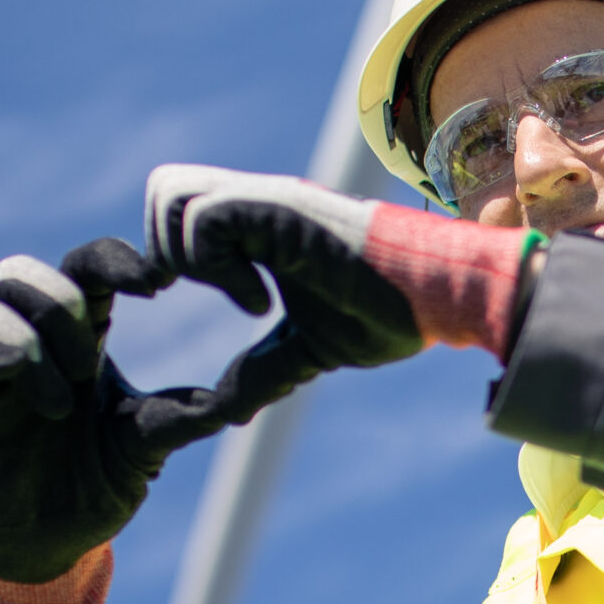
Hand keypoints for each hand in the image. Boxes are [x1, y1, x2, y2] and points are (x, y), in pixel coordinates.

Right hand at [0, 239, 233, 584]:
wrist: (53, 541)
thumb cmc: (101, 481)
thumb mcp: (149, 439)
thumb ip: (187, 410)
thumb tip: (247, 397)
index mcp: (78, 332)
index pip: (87, 266)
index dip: (116, 261)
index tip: (159, 285)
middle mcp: (23, 336)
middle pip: (25, 272)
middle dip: (61, 305)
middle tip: (91, 364)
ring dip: (26, 343)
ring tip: (60, 403)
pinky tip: (18, 382)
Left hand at [143, 165, 424, 419]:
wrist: (439, 296)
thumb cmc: (391, 314)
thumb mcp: (311, 348)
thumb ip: (266, 369)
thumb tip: (231, 414)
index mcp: (263, 229)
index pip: (181, 210)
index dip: (172, 255)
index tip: (211, 301)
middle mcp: (259, 204)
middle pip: (163, 189)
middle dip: (164, 248)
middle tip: (206, 292)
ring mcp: (268, 202)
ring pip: (172, 194)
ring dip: (187, 255)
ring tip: (240, 295)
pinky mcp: (280, 209)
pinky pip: (206, 221)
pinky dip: (218, 268)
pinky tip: (261, 302)